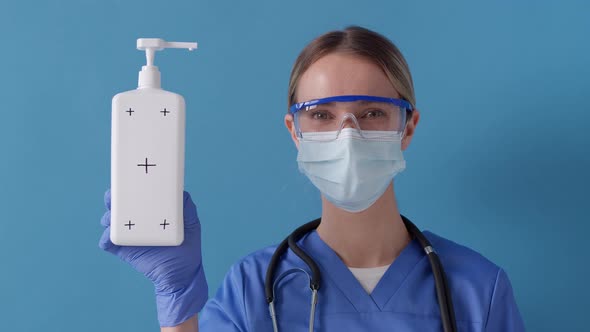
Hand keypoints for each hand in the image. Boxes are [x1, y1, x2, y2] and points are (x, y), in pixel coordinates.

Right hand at [99, 189, 207, 326]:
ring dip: (107, 217)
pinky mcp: (124, 251)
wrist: (182, 276)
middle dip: (112, 199)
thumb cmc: (187, 248)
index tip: (126, 180)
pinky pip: (109, 243)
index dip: (130, 187)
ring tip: (111, 217)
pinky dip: (106, 239)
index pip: (138, 196)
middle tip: (111, 197)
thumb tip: (182, 192)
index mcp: (152, 212)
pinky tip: (110, 236)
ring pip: (111, 223)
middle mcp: (138, 222)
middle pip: (120, 207)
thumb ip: (187, 208)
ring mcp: (130, 236)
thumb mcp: (191, 225)